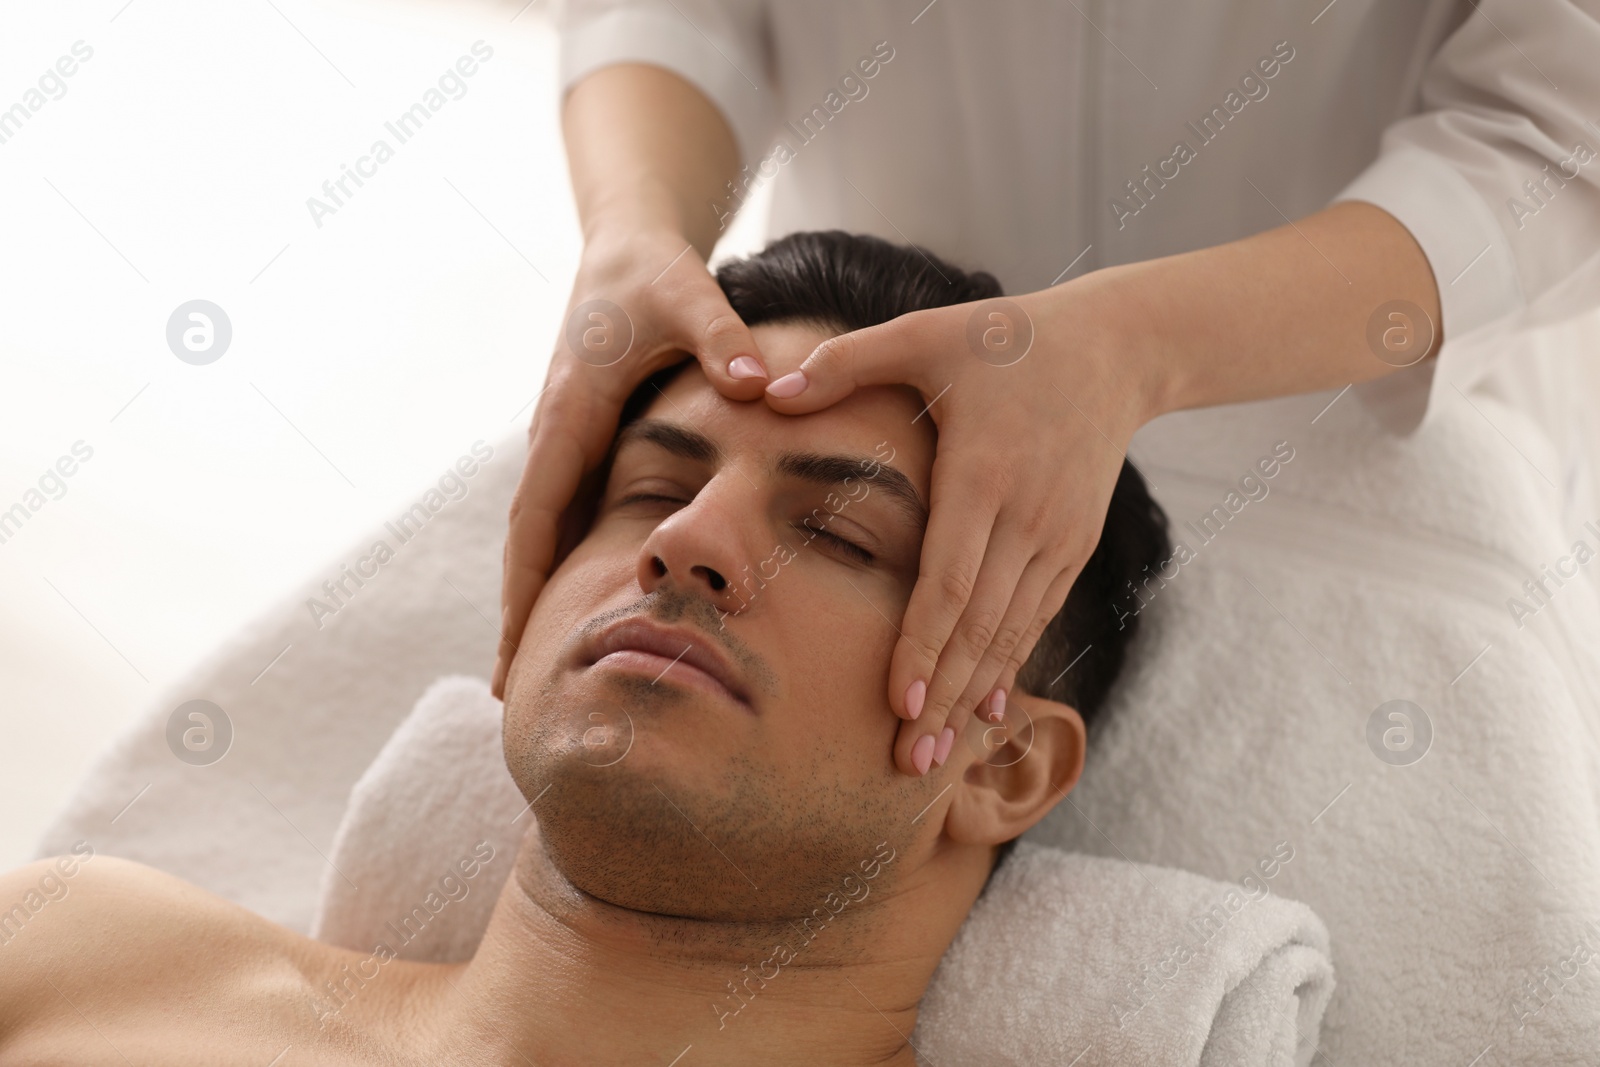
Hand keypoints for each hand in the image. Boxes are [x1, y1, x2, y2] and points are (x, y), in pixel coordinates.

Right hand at [491, 227, 769, 699]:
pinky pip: (564, 512)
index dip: (527, 582)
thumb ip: (722, 340)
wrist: (625, 244)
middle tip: (505, 687)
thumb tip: (759, 387)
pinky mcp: (581, 440)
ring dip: (533, 593)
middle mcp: (556, 434)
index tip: (517, 645)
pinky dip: (559, 560)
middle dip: (517, 611)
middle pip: (529, 539)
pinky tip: (573, 601)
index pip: (538, 514)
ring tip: (528, 664)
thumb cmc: (654, 272)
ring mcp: (564, 440)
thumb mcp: (687, 296)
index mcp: (572, 412)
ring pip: (543, 531)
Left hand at [762, 278, 1160, 775]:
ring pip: (1010, 633)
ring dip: (974, 696)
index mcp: (983, 472)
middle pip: (979, 626)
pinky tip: (986, 709)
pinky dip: (1009, 666)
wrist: (1115, 351)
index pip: (949, 579)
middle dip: (943, 697)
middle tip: (908, 761)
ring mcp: (1056, 537)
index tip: (897, 702)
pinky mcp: (1073, 545)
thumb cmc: (1006, 341)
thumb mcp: (926, 334)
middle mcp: (1026, 517)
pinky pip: (1035, 618)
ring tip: (937, 753)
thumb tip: (770, 388)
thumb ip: (846, 362)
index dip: (923, 645)